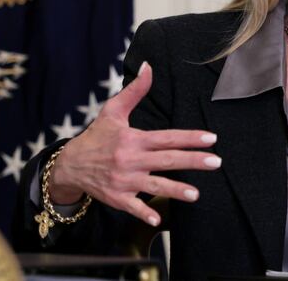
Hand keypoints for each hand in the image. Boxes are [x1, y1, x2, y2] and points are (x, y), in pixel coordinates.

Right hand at [49, 62, 221, 225]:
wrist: (70, 165)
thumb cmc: (98, 136)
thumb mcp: (113, 111)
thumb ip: (135, 91)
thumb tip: (149, 66)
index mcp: (134, 139)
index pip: (167, 137)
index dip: (190, 137)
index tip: (211, 138)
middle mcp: (131, 159)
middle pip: (167, 160)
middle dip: (193, 161)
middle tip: (216, 162)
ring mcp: (124, 180)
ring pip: (154, 185)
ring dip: (175, 190)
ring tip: (195, 194)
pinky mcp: (117, 197)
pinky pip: (133, 206)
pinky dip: (144, 213)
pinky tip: (158, 220)